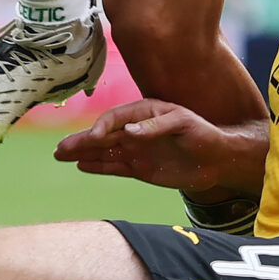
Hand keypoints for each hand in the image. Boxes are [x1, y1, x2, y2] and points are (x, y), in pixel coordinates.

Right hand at [53, 98, 256, 195]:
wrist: (219, 160)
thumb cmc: (204, 135)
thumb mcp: (184, 125)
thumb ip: (156, 127)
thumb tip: (128, 132)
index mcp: (145, 112)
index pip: (116, 118)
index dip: (103, 127)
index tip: (94, 138)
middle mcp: (136, 130)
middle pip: (103, 134)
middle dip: (81, 140)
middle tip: (59, 148)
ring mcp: (137, 149)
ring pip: (104, 151)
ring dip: (82, 153)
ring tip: (60, 155)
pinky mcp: (140, 167)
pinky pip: (114, 167)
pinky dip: (97, 167)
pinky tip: (80, 166)